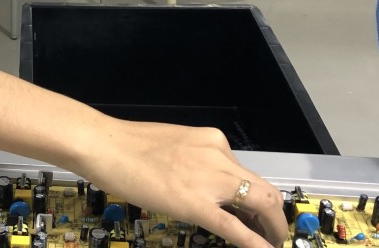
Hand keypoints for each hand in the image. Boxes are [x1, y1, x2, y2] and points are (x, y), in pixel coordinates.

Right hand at [76, 120, 286, 247]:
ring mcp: (211, 180)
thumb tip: (199, 181)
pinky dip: (255, 242)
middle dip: (273, 215)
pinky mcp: (197, 205)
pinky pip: (235, 228)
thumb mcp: (173, 144)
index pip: (244, 173)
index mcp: (213, 141)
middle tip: (272, 233)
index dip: (252, 197)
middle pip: (263, 189)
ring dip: (270, 228)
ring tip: (271, 243)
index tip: (252, 213)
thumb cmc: (128, 144)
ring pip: (260, 205)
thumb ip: (194, 161)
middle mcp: (220, 156)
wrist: (106, 145)